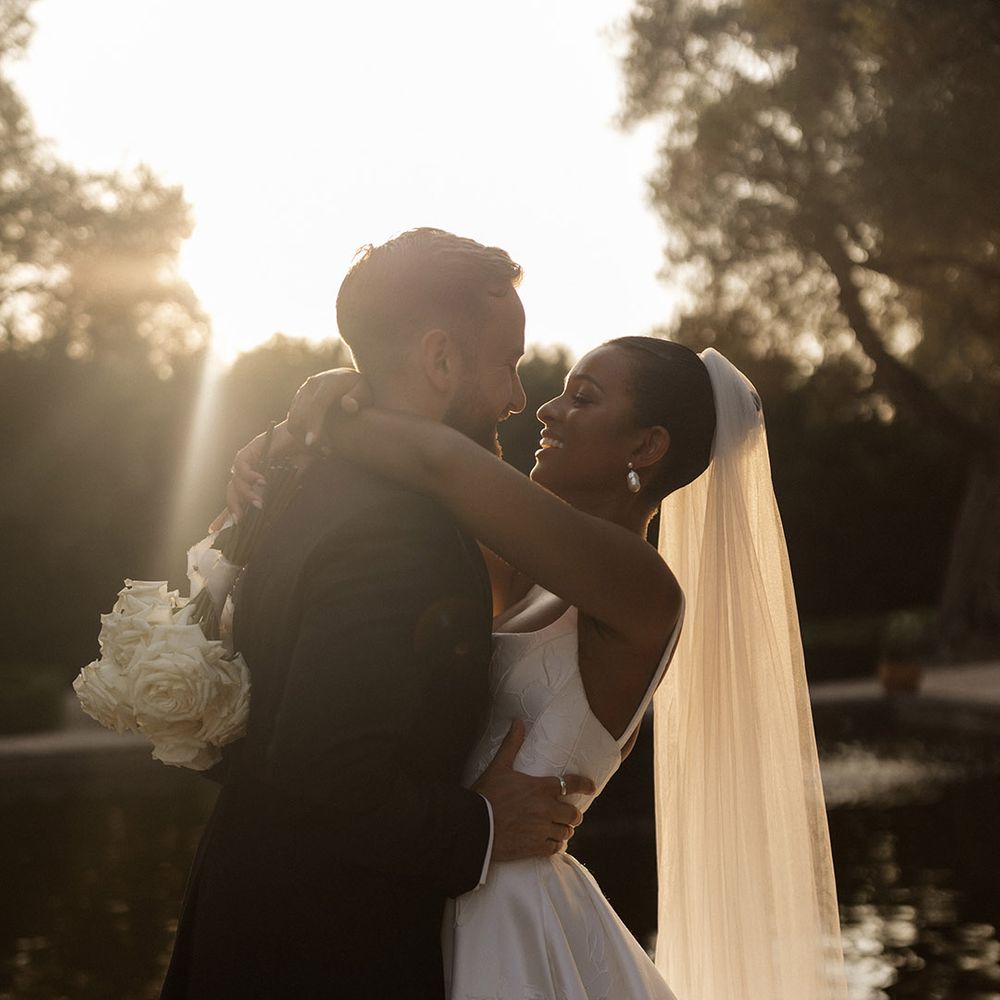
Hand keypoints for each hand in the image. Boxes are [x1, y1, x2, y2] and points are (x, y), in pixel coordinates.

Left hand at [211, 422, 299, 528]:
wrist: (309, 438)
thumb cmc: (302, 459)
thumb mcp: (288, 483)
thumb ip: (274, 495)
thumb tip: (263, 512)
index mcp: (255, 480)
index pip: (237, 498)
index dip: (224, 513)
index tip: (213, 529)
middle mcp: (249, 471)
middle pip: (231, 491)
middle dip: (232, 507)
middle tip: (239, 520)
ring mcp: (249, 459)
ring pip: (236, 480)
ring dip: (246, 494)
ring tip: (260, 503)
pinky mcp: (251, 448)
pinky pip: (241, 465)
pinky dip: (249, 475)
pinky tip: (261, 481)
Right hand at [287, 367, 372, 449]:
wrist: (346, 377)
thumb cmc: (360, 388)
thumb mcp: (364, 390)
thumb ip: (359, 397)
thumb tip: (348, 405)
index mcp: (329, 382)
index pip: (317, 404)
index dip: (313, 424)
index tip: (312, 443)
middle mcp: (312, 385)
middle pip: (300, 415)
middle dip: (307, 437)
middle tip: (327, 452)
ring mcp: (302, 392)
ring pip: (293, 420)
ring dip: (303, 439)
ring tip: (324, 450)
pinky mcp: (297, 400)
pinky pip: (292, 421)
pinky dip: (301, 435)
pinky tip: (317, 444)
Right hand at [474, 720, 595, 861]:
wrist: (474, 825)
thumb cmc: (485, 794)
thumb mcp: (498, 766)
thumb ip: (512, 744)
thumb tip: (518, 721)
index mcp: (541, 788)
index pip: (572, 784)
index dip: (585, 785)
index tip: (592, 787)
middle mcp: (546, 809)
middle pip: (574, 814)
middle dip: (573, 814)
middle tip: (568, 814)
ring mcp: (542, 830)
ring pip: (566, 833)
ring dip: (564, 830)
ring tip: (558, 828)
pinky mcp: (534, 847)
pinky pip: (555, 848)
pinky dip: (555, 845)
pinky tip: (551, 843)